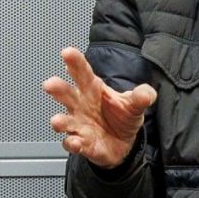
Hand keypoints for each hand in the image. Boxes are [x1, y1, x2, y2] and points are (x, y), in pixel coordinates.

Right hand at [43, 47, 156, 169]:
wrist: (124, 145)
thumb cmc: (122, 118)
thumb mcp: (135, 105)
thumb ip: (141, 97)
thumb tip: (147, 93)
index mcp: (92, 89)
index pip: (82, 73)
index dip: (74, 62)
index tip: (67, 52)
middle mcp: (81, 105)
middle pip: (67, 94)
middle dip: (58, 88)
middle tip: (51, 84)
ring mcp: (79, 125)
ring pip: (64, 121)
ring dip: (59, 121)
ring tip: (57, 121)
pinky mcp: (82, 143)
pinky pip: (73, 143)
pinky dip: (72, 143)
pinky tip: (74, 142)